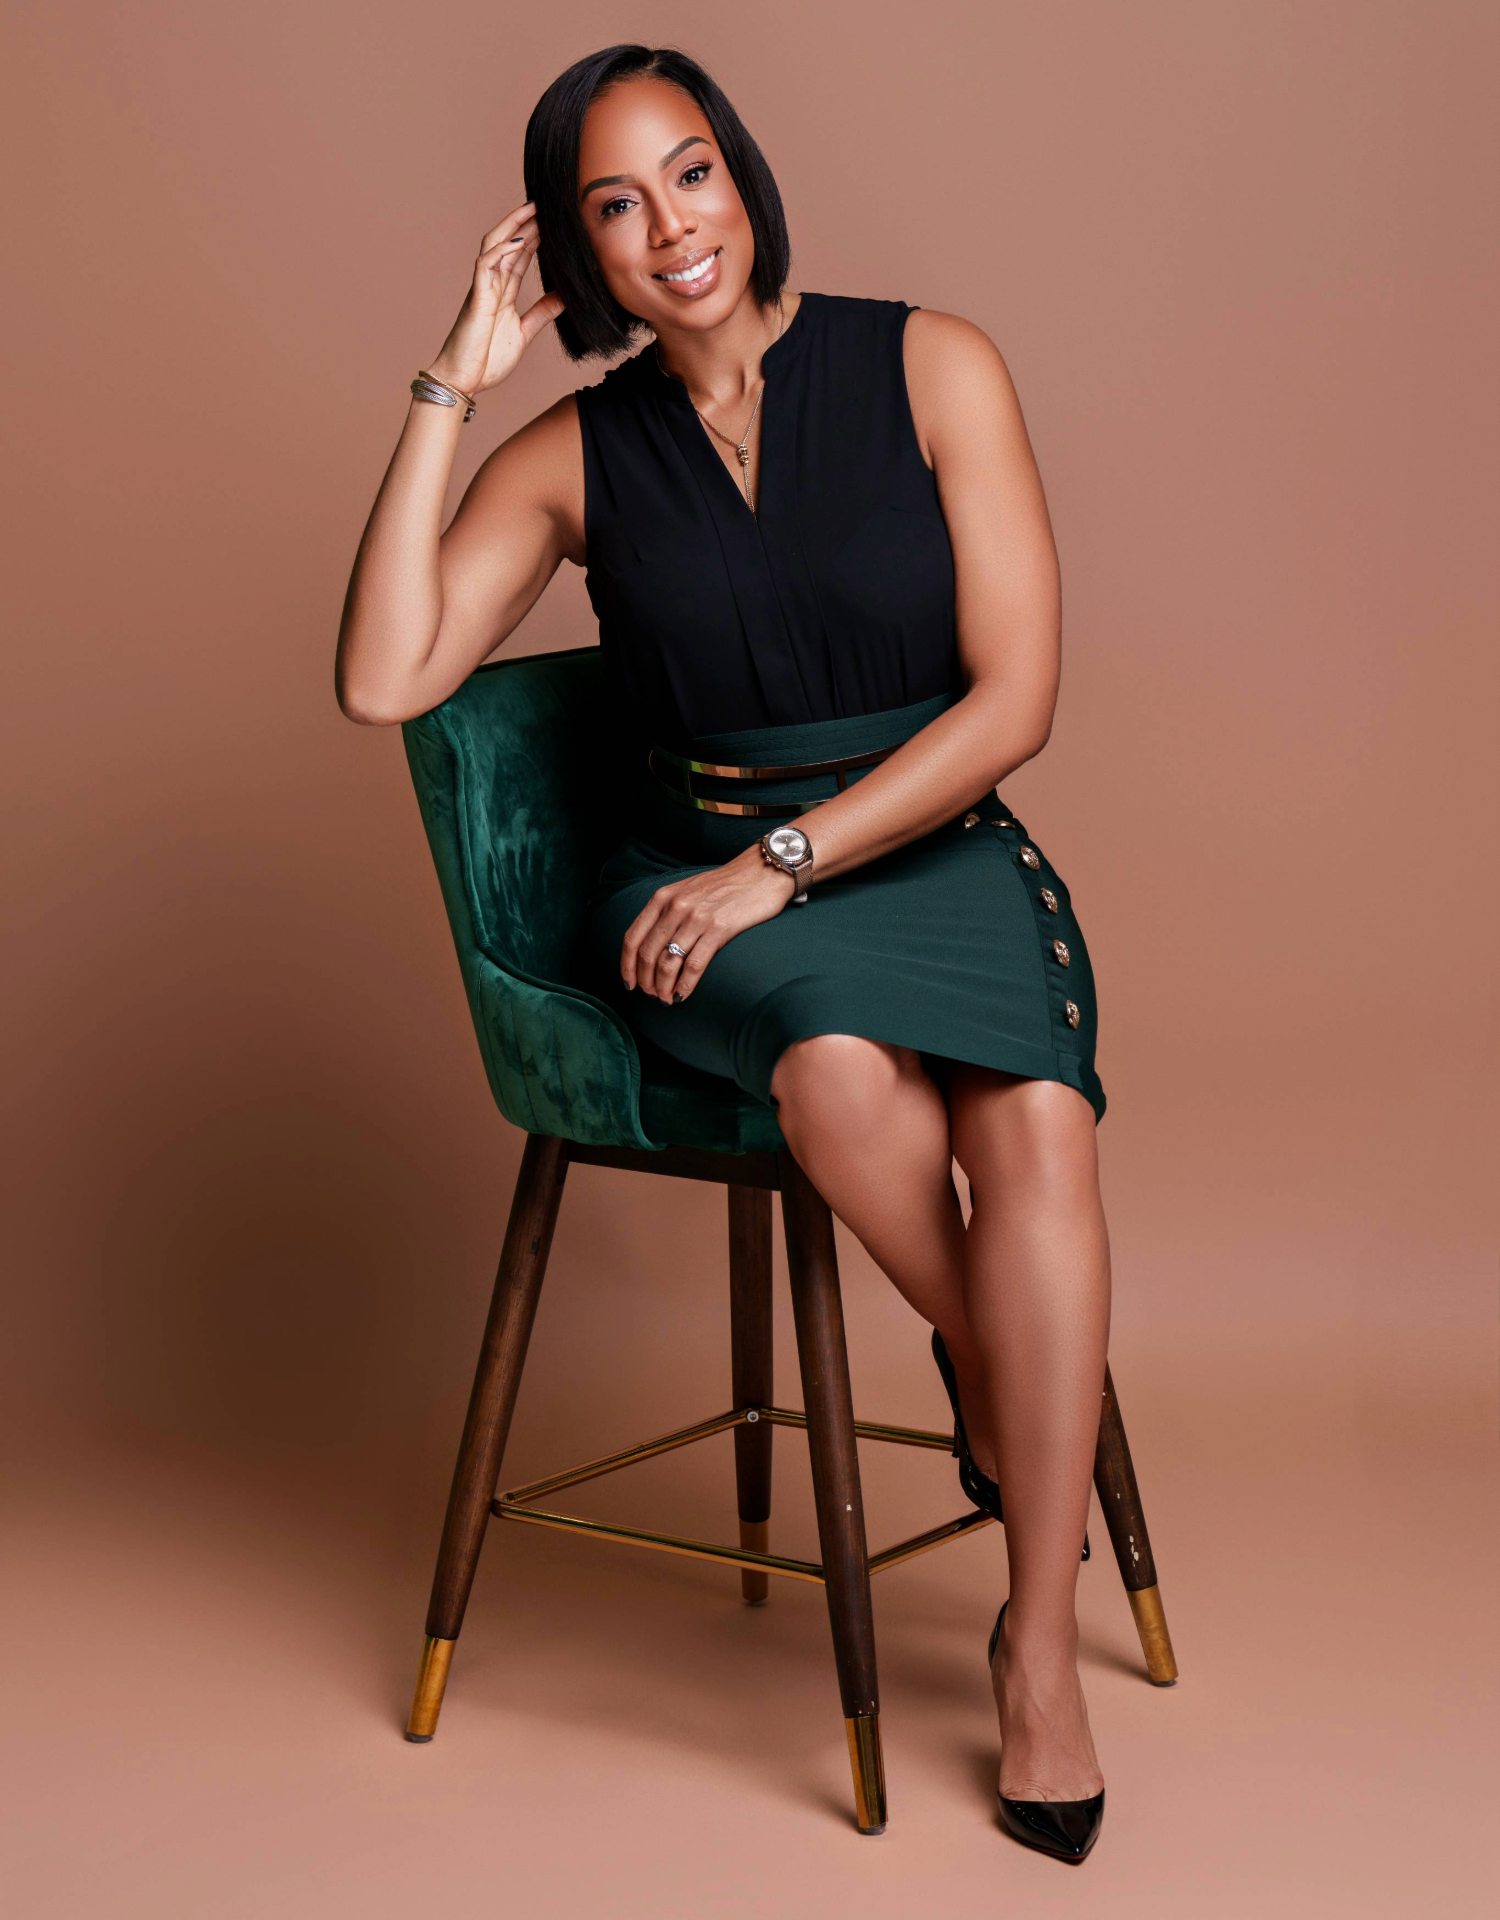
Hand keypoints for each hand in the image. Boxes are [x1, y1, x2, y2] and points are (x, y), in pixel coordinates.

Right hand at [424, 201, 563, 398]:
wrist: (464, 380)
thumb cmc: (487, 360)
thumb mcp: (524, 333)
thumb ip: (542, 313)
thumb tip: (564, 297)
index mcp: (501, 294)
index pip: (518, 258)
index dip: (533, 238)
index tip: (552, 224)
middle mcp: (491, 286)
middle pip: (507, 244)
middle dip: (524, 224)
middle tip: (545, 206)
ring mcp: (482, 289)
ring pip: (494, 246)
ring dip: (512, 227)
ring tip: (531, 210)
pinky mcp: (476, 298)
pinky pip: (485, 266)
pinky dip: (500, 251)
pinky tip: (517, 241)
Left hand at [621, 845, 798, 1004]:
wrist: (762, 872)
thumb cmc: (726, 885)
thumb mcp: (687, 890)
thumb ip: (668, 911)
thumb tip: (653, 945)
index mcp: (663, 898)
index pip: (632, 937)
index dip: (627, 965)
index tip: (629, 983)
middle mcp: (675, 907)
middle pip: (647, 954)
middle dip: (646, 981)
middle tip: (652, 995)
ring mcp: (696, 918)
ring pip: (668, 963)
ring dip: (663, 987)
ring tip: (667, 999)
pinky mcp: (718, 929)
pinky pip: (693, 965)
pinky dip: (685, 985)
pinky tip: (683, 995)